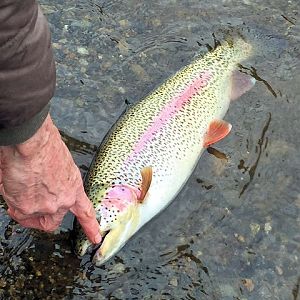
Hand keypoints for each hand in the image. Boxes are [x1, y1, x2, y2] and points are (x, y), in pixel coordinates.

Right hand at [0, 114, 100, 243]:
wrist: (32, 142)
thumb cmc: (45, 145)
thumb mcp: (60, 164)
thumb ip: (55, 180)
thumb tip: (43, 184)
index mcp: (74, 187)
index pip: (85, 212)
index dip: (90, 227)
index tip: (95, 238)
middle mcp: (63, 201)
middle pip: (53, 222)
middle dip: (40, 220)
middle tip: (30, 211)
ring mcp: (46, 207)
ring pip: (31, 217)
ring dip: (23, 207)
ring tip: (18, 187)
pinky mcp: (28, 208)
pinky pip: (17, 212)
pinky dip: (12, 201)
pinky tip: (12, 186)